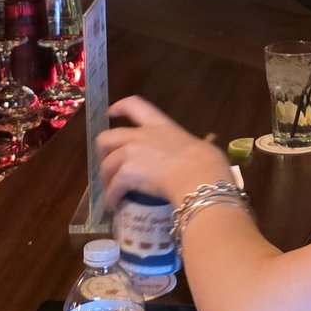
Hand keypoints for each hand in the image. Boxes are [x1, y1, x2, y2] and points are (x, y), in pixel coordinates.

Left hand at [97, 95, 232, 209]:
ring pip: (106, 165)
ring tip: (112, 192)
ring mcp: (131, 153)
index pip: (135, 105)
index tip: (111, 112)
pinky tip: (114, 206)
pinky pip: (112, 187)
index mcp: (159, 124)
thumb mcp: (193, 146)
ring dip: (106, 180)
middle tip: (108, 164)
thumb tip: (187, 163)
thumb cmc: (206, 162)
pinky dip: (110, 197)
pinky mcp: (127, 173)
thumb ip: (182, 150)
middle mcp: (141, 135)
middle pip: (108, 137)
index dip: (120, 107)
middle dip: (103, 152)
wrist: (200, 176)